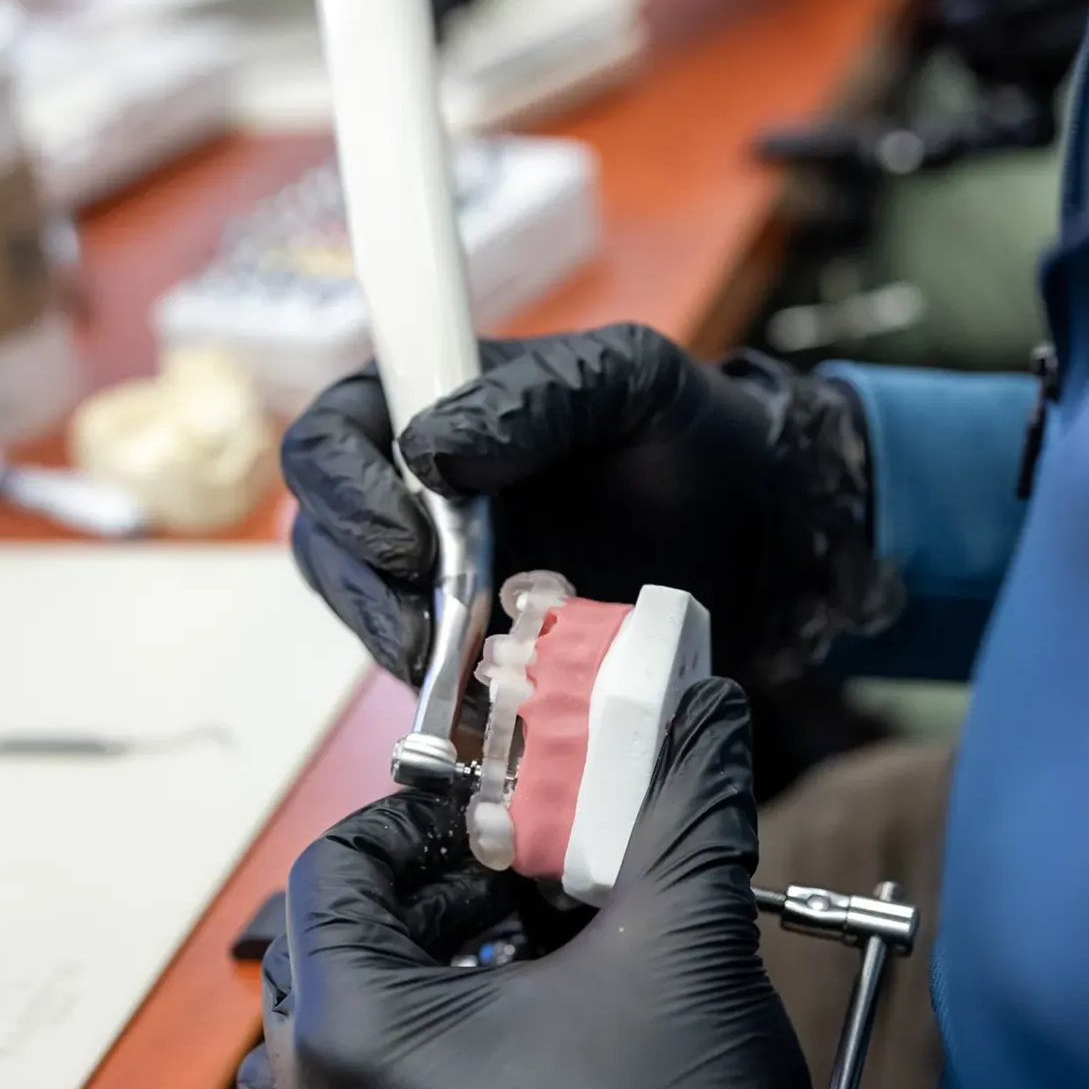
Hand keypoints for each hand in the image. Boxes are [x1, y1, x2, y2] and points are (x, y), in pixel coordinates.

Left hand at [238, 680, 888, 1088]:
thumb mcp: (681, 929)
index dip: (405, 830)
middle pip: (315, 971)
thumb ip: (680, 794)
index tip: (479, 826)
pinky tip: (482, 1087)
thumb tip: (705, 701)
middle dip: (404, 916)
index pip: (329, 878)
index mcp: (354, 1042)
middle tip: (499, 897)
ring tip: (493, 985)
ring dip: (386, 1011)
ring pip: (312, 1073)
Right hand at [284, 325, 883, 691]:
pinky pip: (425, 679)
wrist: (761, 536)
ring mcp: (438, 576)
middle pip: (328, 539)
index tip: (410, 541)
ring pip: (364, 614)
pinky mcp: (471, 647)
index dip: (345, 491)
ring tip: (462, 669)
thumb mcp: (628, 380)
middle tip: (429, 627)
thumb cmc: (689, 439)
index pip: (331, 438)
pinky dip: (444, 698)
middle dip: (365, 589)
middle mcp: (416, 493)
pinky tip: (486, 707)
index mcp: (432, 406)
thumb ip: (535, 398)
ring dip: (398, 647)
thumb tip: (432, 450)